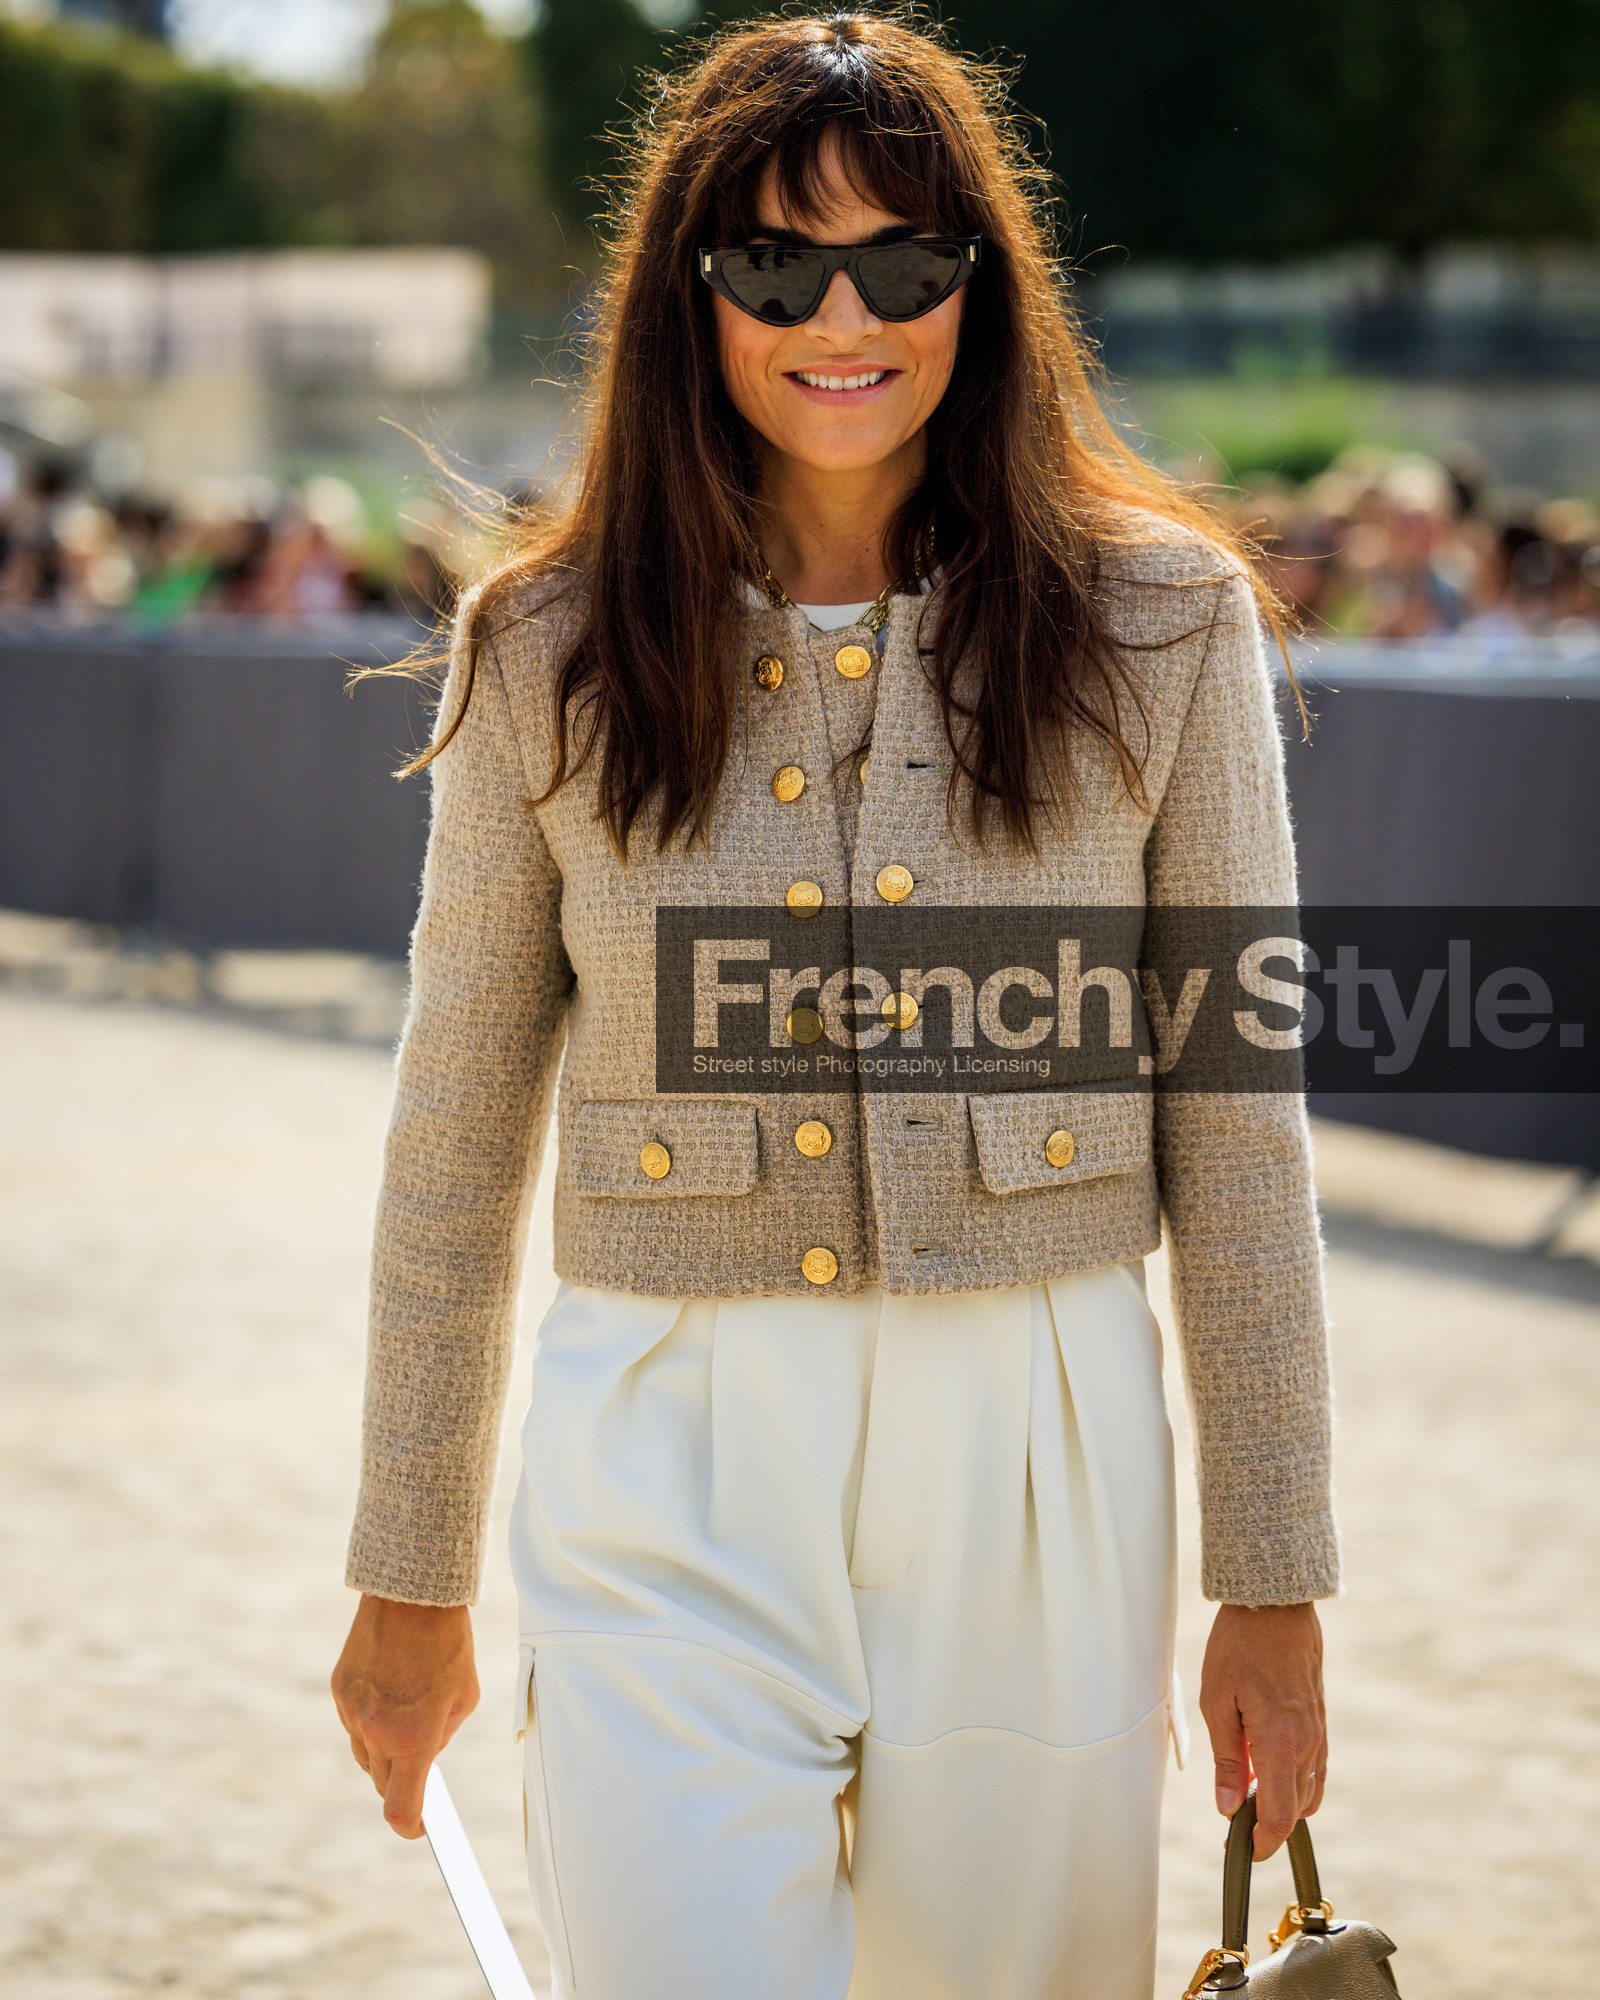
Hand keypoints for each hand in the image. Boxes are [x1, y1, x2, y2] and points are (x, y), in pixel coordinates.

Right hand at [331, 1594, 479, 1837]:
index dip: (411, 1826)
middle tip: (420, 1763)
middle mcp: (375, 1732)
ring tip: (406, 1712)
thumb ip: (443, 1735)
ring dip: (383, 1748)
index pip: (401, 1808)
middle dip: (402, 1779)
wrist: (411, 1595)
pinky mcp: (338, 1690)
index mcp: (413, 1738)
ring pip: (364, 1753)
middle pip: (383, 1782)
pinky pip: (353, 1722)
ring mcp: (351, 1712)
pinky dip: (369, 1718)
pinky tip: (389, 1689)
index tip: (421, 1828)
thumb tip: (424, 1755)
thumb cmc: (449, 1644)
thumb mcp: (465, 1696)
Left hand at [1200, 1602, 1326, 1859]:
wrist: (1276, 1604)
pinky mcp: (1321, 1719)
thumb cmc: (1239, 1645)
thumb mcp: (1217, 1700)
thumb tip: (1229, 1806)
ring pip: (1308, 1789)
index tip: (1243, 1850)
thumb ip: (1227, 1759)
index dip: (1263, 1843)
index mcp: (1280, 1741)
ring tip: (1247, 1784)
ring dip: (1282, 1799)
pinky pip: (1315, 1766)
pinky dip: (1294, 1778)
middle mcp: (1308, 1743)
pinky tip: (1266, 1762)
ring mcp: (1319, 1731)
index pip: (1280, 1816)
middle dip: (1267, 1821)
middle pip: (1295, 1808)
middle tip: (1234, 1814)